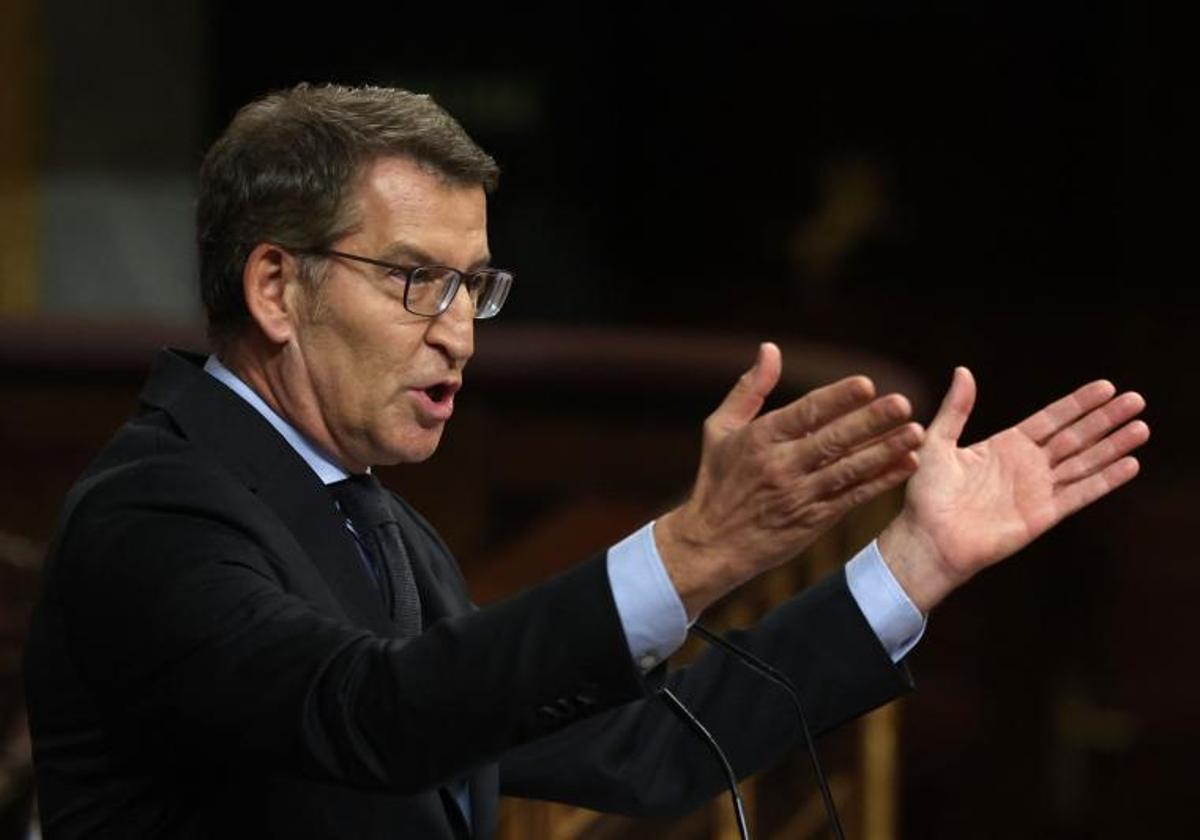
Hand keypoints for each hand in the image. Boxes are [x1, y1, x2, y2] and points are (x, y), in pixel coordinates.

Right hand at [657, 343, 924, 617]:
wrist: (711, 544)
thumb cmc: (716, 480)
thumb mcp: (719, 429)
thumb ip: (750, 389)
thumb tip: (770, 348)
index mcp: (760, 439)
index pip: (805, 414)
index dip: (837, 399)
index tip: (867, 384)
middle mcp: (781, 466)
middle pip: (833, 440)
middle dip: (871, 422)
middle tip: (903, 404)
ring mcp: (800, 495)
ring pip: (849, 469)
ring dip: (885, 451)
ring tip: (916, 433)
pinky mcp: (814, 520)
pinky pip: (853, 497)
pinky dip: (881, 482)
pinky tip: (906, 465)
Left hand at [878, 367, 1149, 612]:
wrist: (929, 538)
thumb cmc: (927, 494)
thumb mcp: (939, 442)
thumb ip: (956, 408)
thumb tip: (963, 370)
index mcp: (1006, 445)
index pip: (1052, 419)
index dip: (1079, 404)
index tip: (1106, 386)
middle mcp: (1027, 465)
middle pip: (1076, 437)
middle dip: (1105, 419)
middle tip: (1136, 400)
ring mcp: (1038, 490)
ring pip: (1084, 462)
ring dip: (1113, 445)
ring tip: (1141, 427)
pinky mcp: (1044, 515)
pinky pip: (1080, 493)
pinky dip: (1106, 479)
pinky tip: (1130, 464)